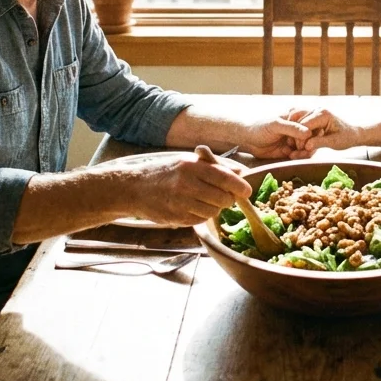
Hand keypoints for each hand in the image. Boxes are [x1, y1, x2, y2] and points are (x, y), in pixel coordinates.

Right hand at [118, 146, 251, 226]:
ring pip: (213, 211)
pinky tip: (192, 206)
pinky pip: (201, 220)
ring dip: (215, 208)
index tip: (247, 191)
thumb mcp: (188, 161)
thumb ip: (215, 165)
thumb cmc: (164, 171)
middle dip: (228, 198)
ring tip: (204, 199)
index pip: (225, 178)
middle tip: (224, 195)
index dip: (240, 186)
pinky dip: (202, 215)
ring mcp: (181, 203)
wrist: (134, 188)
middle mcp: (187, 184)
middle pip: (223, 198)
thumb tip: (241, 171)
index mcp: (192, 167)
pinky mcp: (177, 218)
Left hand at [234, 114, 312, 157]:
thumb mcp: (276, 125)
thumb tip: (308, 133)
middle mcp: (298, 127)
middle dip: (308, 143)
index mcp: (296, 116)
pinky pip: (300, 154)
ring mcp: (295, 139)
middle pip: (312, 136)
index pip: (312, 122)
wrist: (248, 141)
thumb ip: (292, 128)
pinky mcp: (292, 150)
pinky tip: (290, 156)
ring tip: (293, 154)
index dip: (312, 131)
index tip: (305, 139)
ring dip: (303, 151)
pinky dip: (298, 156)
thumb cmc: (260, 128)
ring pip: (308, 146)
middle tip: (299, 148)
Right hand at [281, 107, 362, 157]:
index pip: (305, 125)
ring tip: (298, 146)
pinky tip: (300, 141)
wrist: (353, 134)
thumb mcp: (334, 142)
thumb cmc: (346, 138)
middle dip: (296, 136)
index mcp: (323, 114)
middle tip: (297, 149)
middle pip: (298, 122)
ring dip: (295, 133)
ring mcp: (314, 111)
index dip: (300, 138)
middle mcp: (317, 109)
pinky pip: (300, 121)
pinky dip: (298, 131)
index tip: (300, 149)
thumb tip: (306, 146)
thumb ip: (320, 143)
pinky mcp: (312, 116)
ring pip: (297, 120)